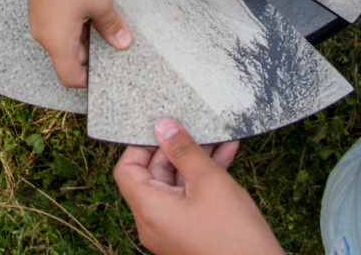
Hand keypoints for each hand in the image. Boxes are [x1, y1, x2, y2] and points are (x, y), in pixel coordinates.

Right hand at [27, 0, 131, 87]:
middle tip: (109, 38)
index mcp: (56, 41)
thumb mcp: (101, 3)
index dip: (88, 79)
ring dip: (82, 35)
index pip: (69, 77)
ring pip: (62, 40)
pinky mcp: (40, 5)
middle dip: (89, 52)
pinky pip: (57, 25)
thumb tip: (122, 43)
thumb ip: (111, 27)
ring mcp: (39, 19)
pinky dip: (73, 23)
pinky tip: (88, 6)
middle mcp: (43, 34)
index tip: (105, 69)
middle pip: (66, 58)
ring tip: (100, 18)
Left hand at [115, 117, 279, 254]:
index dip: (140, 144)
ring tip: (215, 137)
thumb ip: (184, 150)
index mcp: (149, 209)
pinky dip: (204, 179)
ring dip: (194, 160)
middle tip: (194, 125)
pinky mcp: (189, 233)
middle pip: (152, 175)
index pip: (127, 169)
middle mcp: (154, 222)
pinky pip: (189, 199)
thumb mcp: (209, 181)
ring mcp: (171, 230)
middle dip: (174, 149)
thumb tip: (162, 125)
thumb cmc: (233, 234)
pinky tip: (227, 156)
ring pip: (175, 185)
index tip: (162, 126)